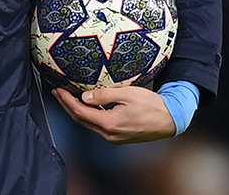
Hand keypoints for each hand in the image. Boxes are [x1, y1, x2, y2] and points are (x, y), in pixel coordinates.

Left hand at [52, 86, 176, 143]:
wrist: (171, 120)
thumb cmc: (152, 106)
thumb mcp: (128, 94)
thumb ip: (104, 95)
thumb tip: (85, 96)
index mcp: (110, 124)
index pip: (80, 112)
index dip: (67, 100)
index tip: (58, 90)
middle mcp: (109, 134)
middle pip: (81, 120)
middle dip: (67, 106)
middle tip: (57, 92)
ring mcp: (114, 137)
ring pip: (88, 124)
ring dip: (76, 111)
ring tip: (67, 98)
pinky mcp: (119, 136)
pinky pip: (97, 126)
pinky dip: (88, 115)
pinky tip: (86, 106)